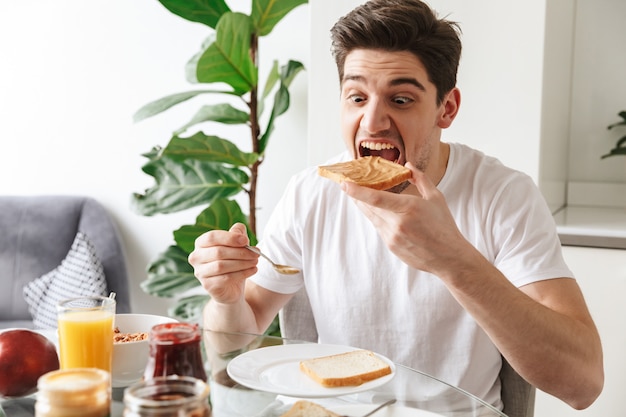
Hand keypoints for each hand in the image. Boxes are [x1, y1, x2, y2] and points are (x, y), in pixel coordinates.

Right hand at [188, 223, 258, 303]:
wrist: (231, 287)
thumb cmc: (232, 262)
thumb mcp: (237, 245)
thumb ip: (237, 233)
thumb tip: (239, 230)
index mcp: (201, 243)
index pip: (211, 237)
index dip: (229, 238)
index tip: (245, 240)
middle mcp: (196, 257)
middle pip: (218, 252)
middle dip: (240, 252)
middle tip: (256, 253)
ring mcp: (200, 272)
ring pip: (222, 266)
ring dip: (242, 263)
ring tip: (255, 261)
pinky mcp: (208, 285)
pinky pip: (226, 278)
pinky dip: (242, 273)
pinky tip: (253, 270)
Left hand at [341, 163, 469, 274]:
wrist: (449, 257)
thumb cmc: (444, 226)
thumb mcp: (435, 198)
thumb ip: (420, 179)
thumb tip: (408, 166)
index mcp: (408, 208)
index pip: (376, 198)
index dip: (357, 191)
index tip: (344, 184)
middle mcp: (397, 223)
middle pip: (368, 207)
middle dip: (356, 195)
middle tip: (347, 184)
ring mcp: (392, 237)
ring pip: (371, 218)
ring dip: (365, 206)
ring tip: (358, 195)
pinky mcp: (391, 246)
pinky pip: (379, 228)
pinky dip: (376, 218)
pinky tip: (378, 212)